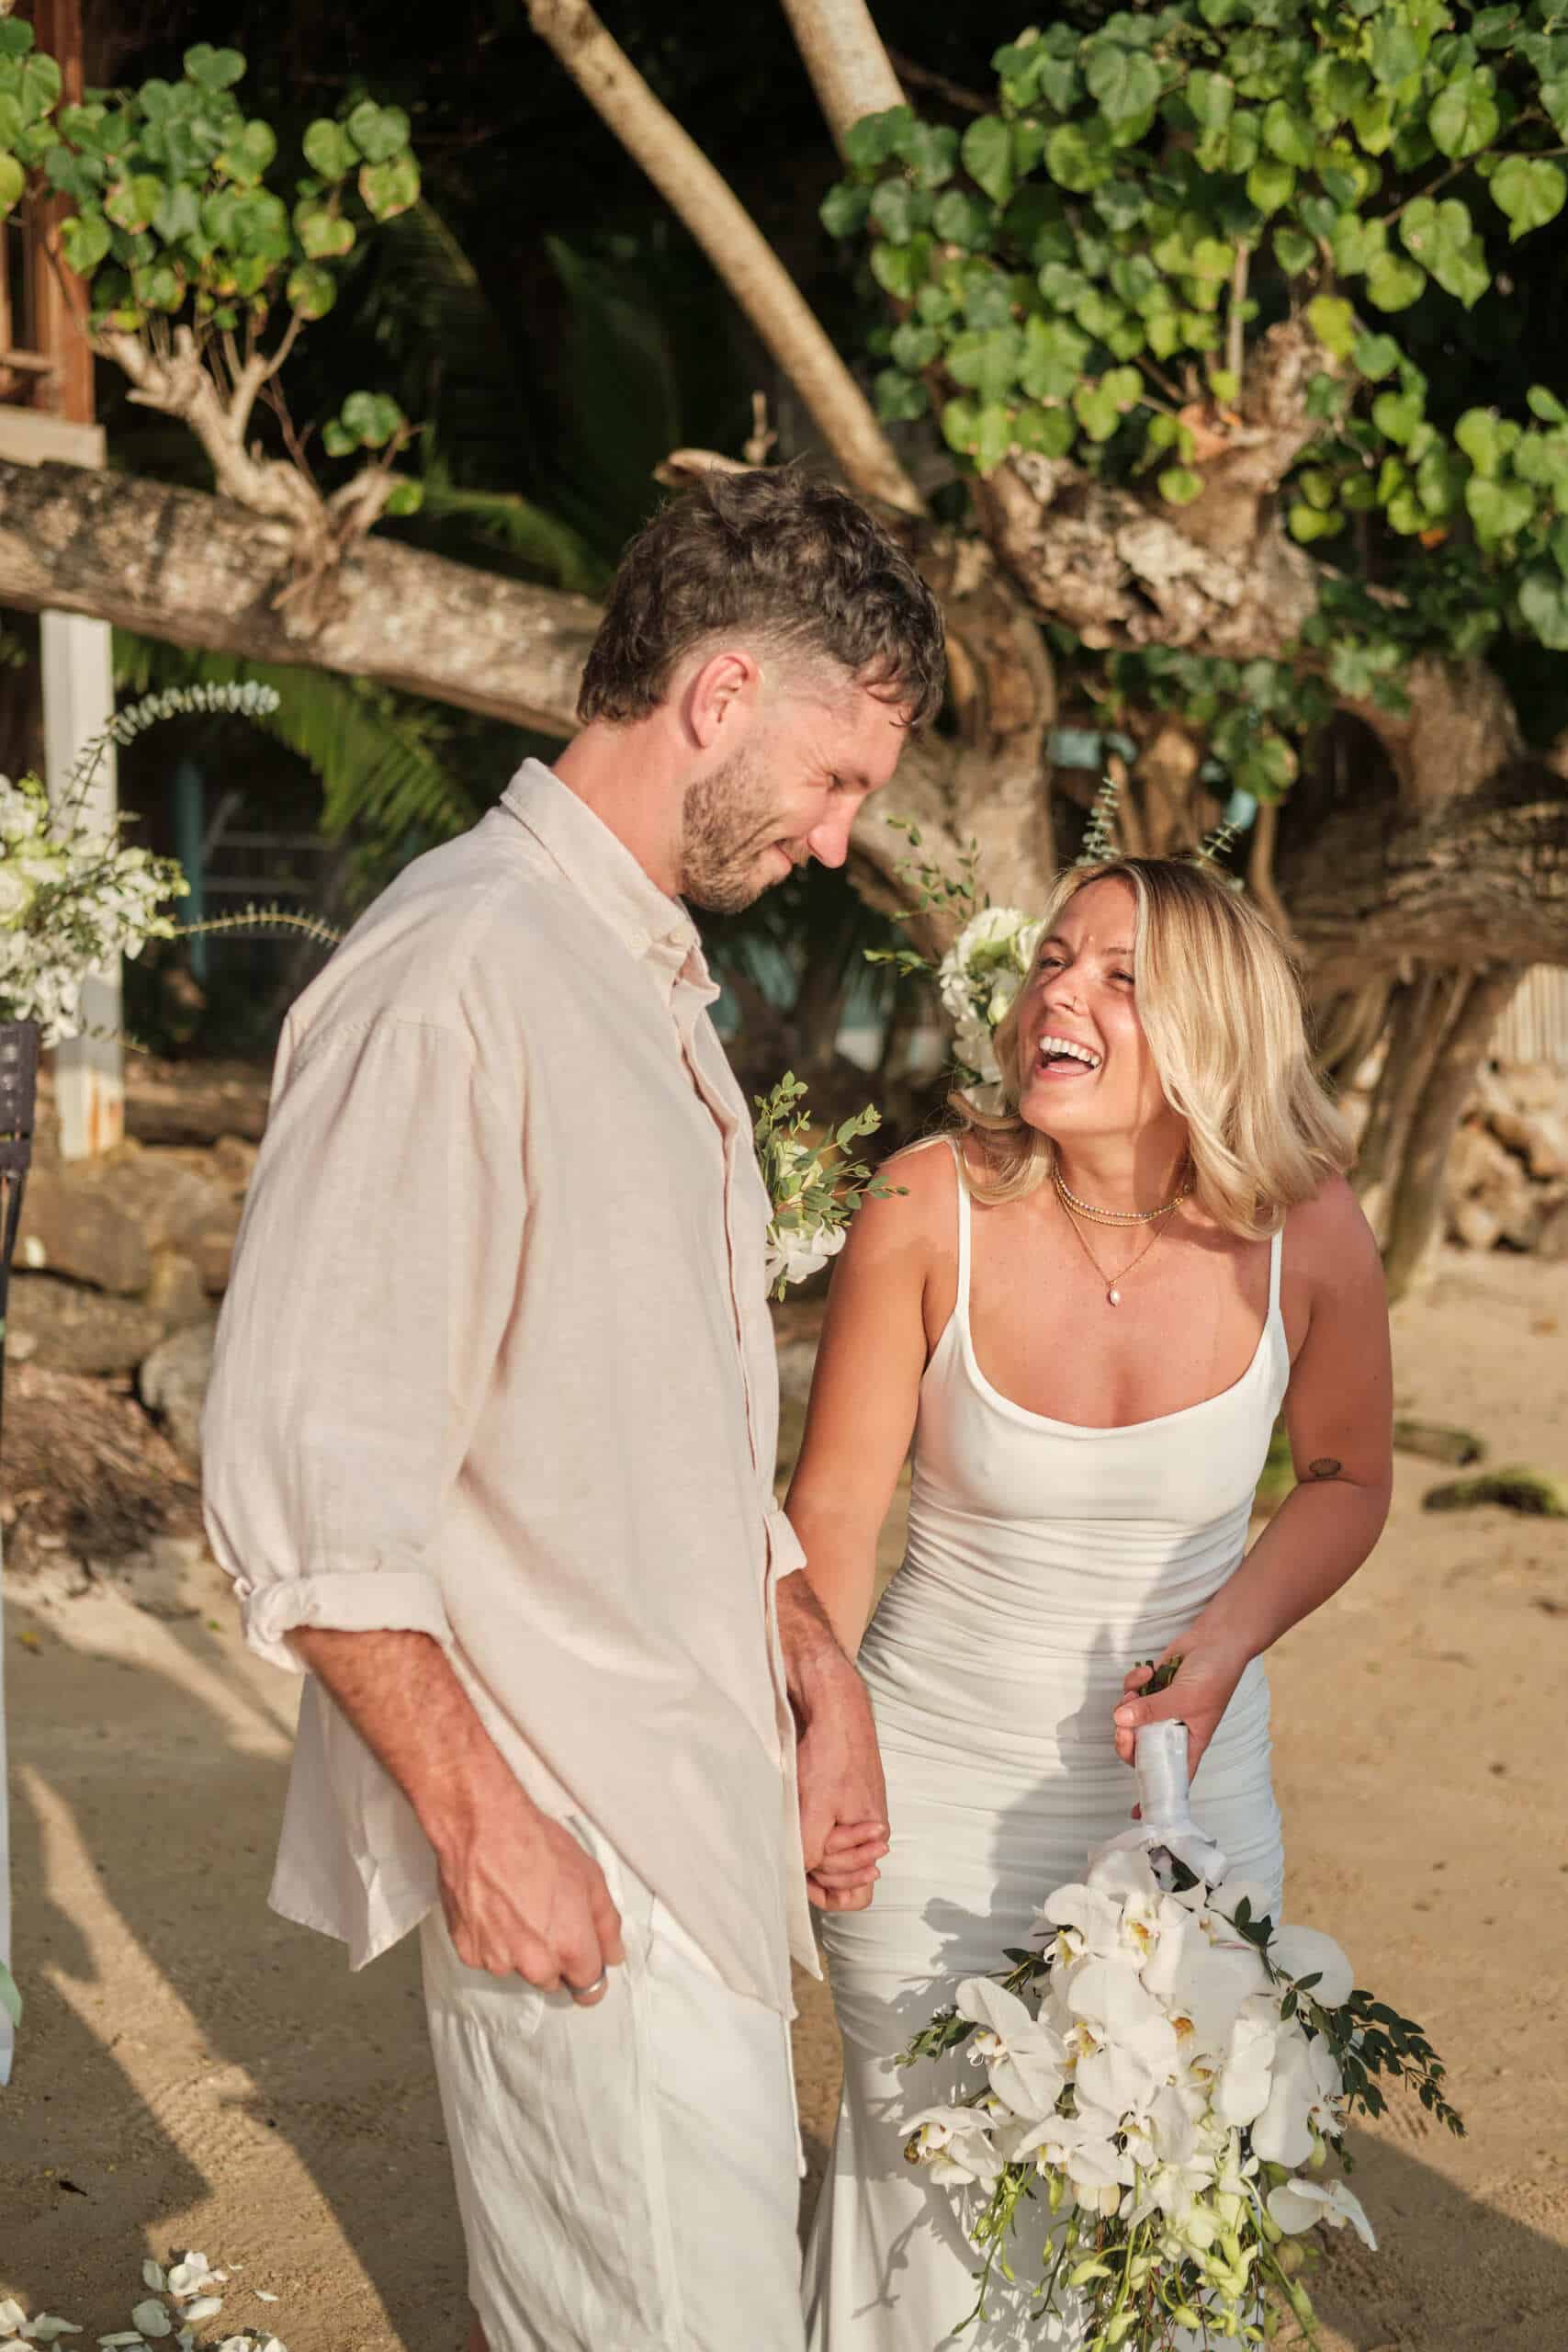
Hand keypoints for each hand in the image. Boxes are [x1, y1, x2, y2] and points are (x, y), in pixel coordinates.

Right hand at [436, 1780, 624, 2005]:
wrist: (483, 1828)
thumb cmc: (537, 1845)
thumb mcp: (591, 1877)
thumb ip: (607, 1925)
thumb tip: (612, 1956)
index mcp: (570, 1947)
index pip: (589, 1988)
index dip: (589, 1972)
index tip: (585, 1961)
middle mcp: (535, 1964)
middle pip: (552, 1980)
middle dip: (553, 1957)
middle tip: (545, 1915)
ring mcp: (498, 1960)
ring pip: (517, 1968)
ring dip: (519, 1949)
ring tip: (515, 1905)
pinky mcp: (469, 1952)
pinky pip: (487, 1956)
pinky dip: (491, 1939)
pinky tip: (492, 1907)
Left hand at [795, 1663, 889, 1913]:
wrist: (834, 1709)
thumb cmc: (831, 1755)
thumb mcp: (816, 1809)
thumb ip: (811, 1849)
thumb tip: (802, 1874)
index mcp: (874, 1835)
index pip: (857, 1894)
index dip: (829, 1894)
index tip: (807, 1878)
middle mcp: (870, 1830)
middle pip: (845, 1878)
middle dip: (822, 1870)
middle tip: (806, 1845)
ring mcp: (856, 1815)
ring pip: (835, 1858)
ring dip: (816, 1851)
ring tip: (802, 1828)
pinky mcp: (841, 1799)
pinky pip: (829, 1834)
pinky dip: (812, 1834)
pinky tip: (801, 1820)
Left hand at [1112, 1636, 1251, 1787]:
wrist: (1216, 1639)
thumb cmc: (1215, 1674)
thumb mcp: (1187, 1697)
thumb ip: (1153, 1710)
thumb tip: (1121, 1720)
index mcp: (1188, 1743)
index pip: (1171, 1778)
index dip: (1155, 1795)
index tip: (1138, 1814)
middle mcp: (1171, 1730)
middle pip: (1138, 1750)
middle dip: (1125, 1739)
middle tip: (1123, 1724)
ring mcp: (1158, 1709)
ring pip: (1128, 1720)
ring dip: (1127, 1704)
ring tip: (1139, 1688)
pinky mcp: (1150, 1689)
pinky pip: (1130, 1694)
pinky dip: (1134, 1682)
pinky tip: (1148, 1671)